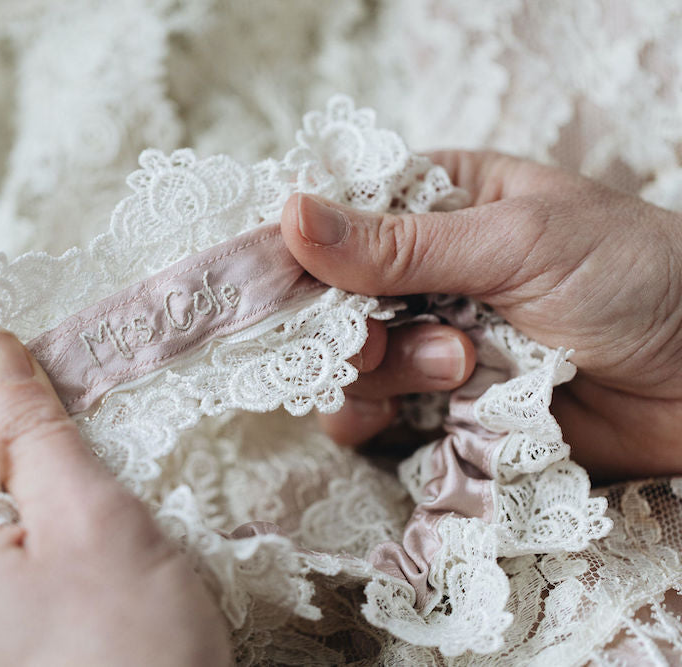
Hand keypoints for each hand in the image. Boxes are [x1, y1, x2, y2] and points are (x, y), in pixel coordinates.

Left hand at [0, 332, 230, 665]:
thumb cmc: (131, 660)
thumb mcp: (90, 520)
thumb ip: (31, 432)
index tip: (36, 396)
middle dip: (19, 460)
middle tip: (88, 464)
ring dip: (43, 509)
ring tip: (104, 526)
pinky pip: (4, 582)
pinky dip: (50, 557)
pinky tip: (102, 576)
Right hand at [281, 150, 681, 478]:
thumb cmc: (635, 276)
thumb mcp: (519, 241)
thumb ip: (402, 244)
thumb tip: (290, 214)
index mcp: (439, 204)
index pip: (334, 219)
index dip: (293, 249)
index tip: (262, 280)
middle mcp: (420, 274)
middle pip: (324, 300)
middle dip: (343, 322)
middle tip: (381, 333)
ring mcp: (427, 343)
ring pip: (343, 364)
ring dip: (383, 370)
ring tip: (459, 366)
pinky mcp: (440, 408)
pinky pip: (371, 419)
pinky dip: (380, 419)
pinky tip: (431, 409)